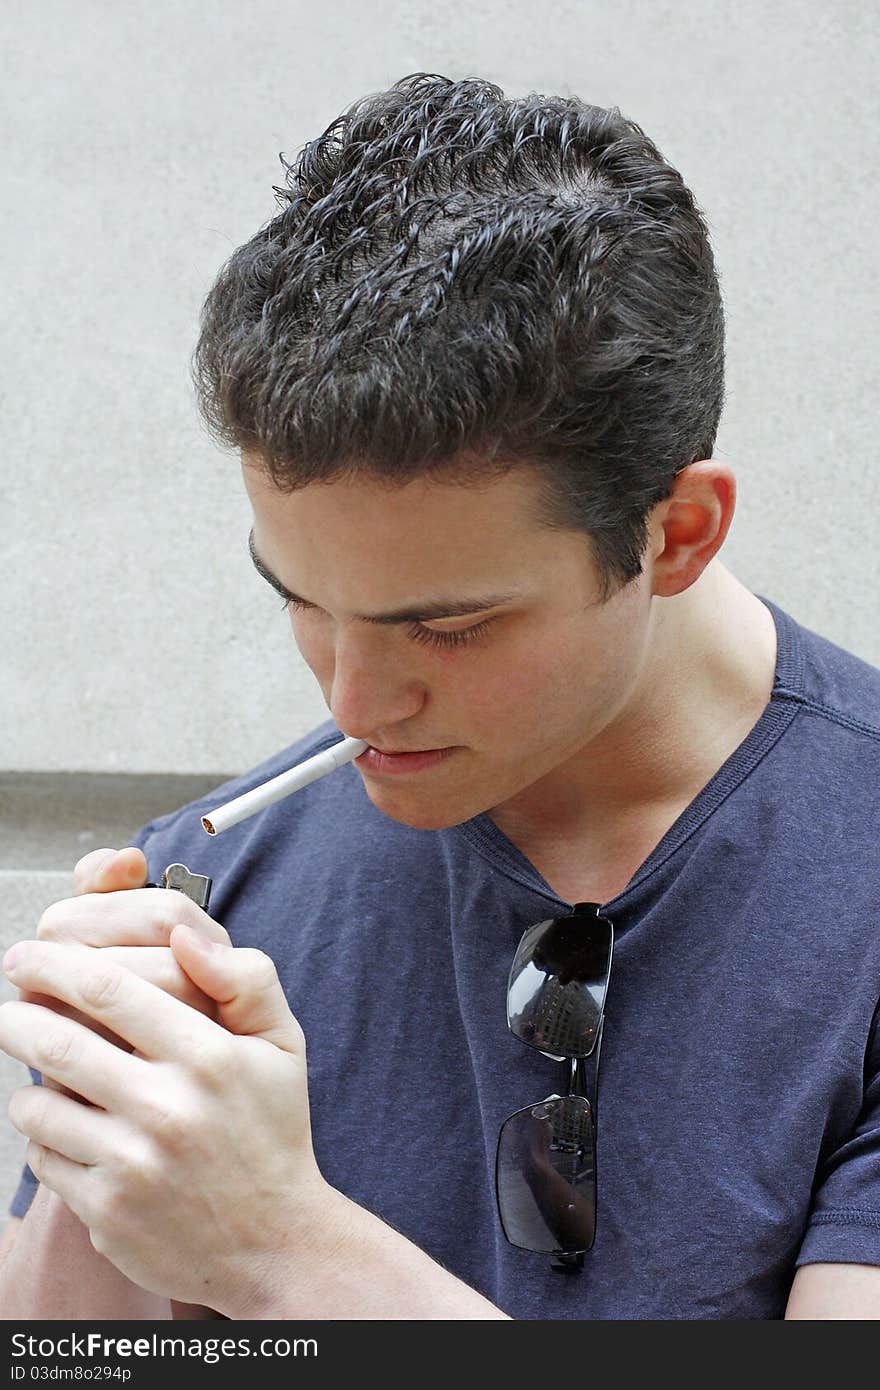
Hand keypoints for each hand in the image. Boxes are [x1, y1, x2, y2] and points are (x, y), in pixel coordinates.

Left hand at [0, 930, 335, 1313]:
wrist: (275, 1242)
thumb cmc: (271, 1129)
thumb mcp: (282, 1045)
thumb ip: (245, 979)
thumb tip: (184, 934)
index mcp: (209, 1056)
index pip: (109, 990)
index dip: (55, 964)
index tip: (29, 955)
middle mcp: (168, 1108)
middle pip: (57, 1041)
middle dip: (15, 1014)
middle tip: (7, 1005)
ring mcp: (133, 1164)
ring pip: (37, 1102)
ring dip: (27, 1080)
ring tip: (40, 1072)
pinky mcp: (107, 1211)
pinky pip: (43, 1156)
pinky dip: (43, 1135)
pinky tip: (68, 1128)